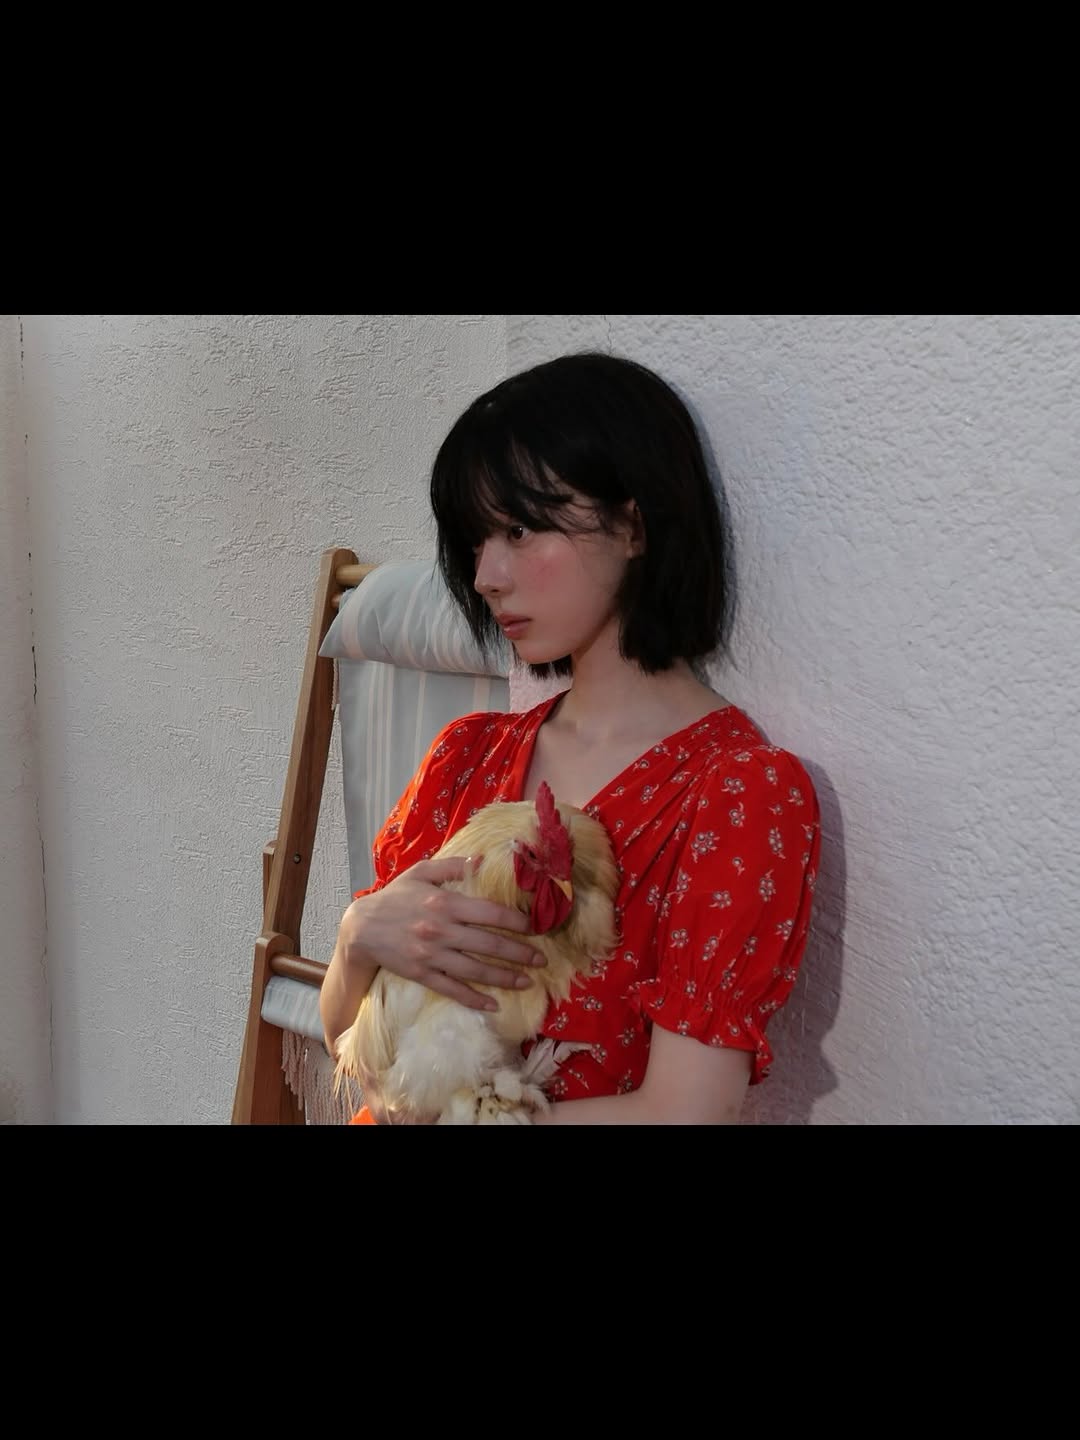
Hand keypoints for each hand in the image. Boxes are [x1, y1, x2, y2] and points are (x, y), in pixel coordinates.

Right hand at [339, 856, 543, 1011]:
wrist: (361, 927)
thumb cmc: (395, 897)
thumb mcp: (421, 872)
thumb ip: (453, 866)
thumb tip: (483, 860)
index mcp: (445, 903)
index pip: (490, 913)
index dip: (517, 921)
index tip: (535, 927)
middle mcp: (441, 930)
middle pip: (489, 944)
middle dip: (520, 953)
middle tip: (542, 959)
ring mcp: (432, 955)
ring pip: (476, 970)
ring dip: (505, 978)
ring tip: (527, 982)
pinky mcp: (422, 974)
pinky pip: (452, 989)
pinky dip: (474, 999)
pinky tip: (493, 1004)